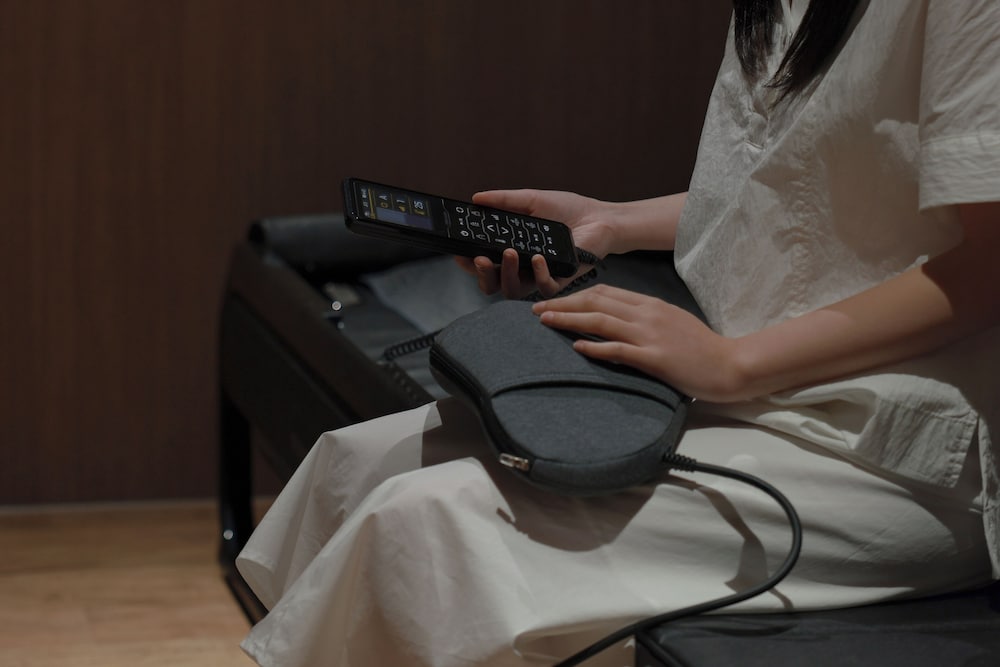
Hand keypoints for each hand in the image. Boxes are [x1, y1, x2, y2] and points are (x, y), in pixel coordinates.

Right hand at [454, 189, 616, 298]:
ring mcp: (540, 277)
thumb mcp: (532, 200)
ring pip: (514, 290)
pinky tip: (538, 258)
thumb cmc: (568, 210)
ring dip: (506, 274)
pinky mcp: (561, 281)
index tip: (460, 254)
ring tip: (509, 254)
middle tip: (481, 260)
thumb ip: (504, 201)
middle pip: (493, 284)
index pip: (484, 263)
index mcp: (512, 251)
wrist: (599, 217)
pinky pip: (544, 287)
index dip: (469, 263)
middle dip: (482, 275)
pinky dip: (538, 274)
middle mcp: (523, 268)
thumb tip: (477, 198)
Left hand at [532, 284, 747, 401]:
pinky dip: (595, 347)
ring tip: (545, 321)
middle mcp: (647, 314)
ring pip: (601, 321)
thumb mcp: (670, 322)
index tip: (554, 300)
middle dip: (562, 303)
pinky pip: (618, 350)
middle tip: (536, 309)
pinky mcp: (655, 358)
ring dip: (569, 320)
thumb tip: (614, 320)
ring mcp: (650, 335)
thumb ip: (643, 318)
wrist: (730, 364)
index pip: (604, 292)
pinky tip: (576, 347)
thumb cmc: (700, 347)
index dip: (574, 294)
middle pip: (596, 301)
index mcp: (650, 304)